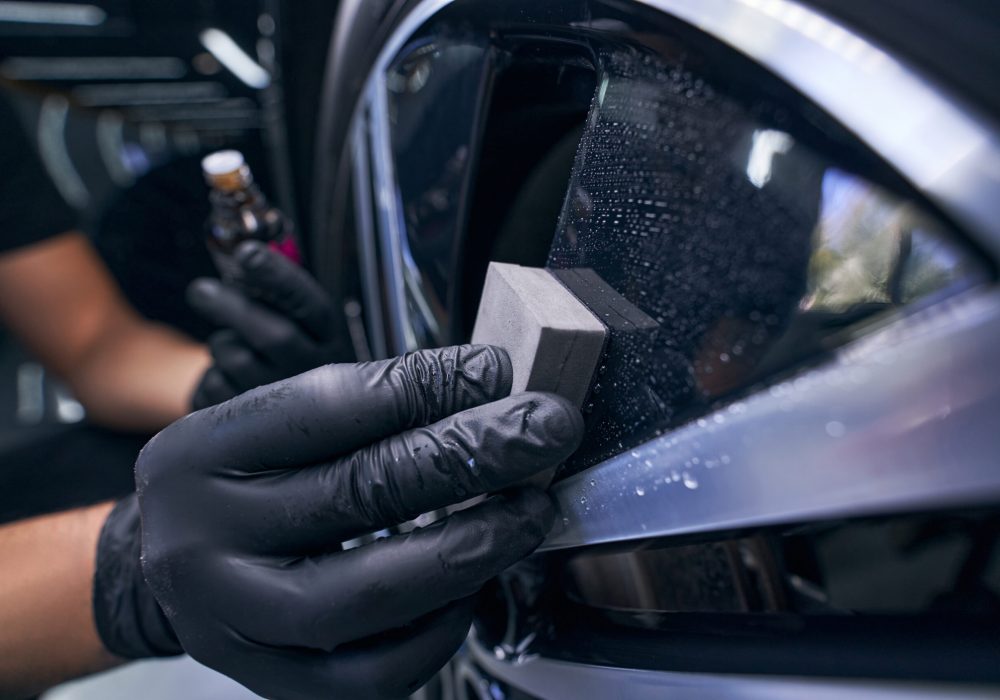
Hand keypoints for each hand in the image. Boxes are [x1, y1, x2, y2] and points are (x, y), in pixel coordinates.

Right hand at [93, 345, 582, 698]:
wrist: (175, 569)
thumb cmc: (243, 486)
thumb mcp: (277, 428)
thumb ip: (369, 407)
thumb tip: (486, 385)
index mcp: (202, 454)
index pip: (326, 409)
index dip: (424, 387)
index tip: (495, 372)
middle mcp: (203, 540)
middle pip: (358, 492)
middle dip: (473, 455)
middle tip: (546, 431)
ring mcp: (234, 622)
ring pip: (369, 594)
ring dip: (471, 547)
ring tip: (528, 513)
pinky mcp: (273, 683)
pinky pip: (376, 671)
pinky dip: (441, 627)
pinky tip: (471, 588)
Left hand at [187, 240, 344, 408]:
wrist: (288, 414)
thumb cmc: (285, 353)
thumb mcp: (294, 322)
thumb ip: (273, 294)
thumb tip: (239, 258)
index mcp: (328, 338)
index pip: (309, 304)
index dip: (278, 277)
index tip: (246, 253)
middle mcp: (315, 372)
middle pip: (274, 335)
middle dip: (230, 307)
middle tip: (200, 290)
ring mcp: (286, 403)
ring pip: (238, 360)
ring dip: (222, 344)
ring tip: (230, 346)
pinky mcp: (252, 425)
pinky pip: (215, 387)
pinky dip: (209, 375)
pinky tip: (226, 377)